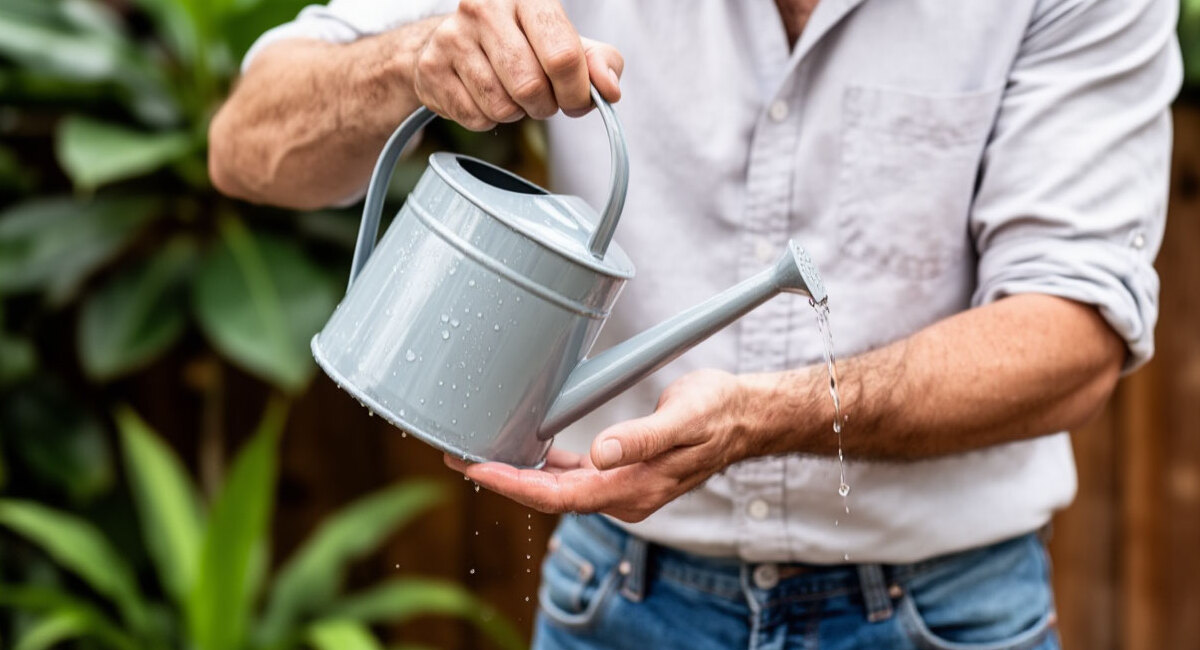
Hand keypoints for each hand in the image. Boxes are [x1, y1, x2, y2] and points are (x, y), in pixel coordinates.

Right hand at [412, 0, 623, 130]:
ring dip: (516, 112)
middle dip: (545, 105)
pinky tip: (485, 97)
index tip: (576, 99)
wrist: (455, 42)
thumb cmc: (521, 42)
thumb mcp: (567, 43)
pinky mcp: (431, 68)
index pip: (563, 55)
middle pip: (531, 86)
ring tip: (511, 93)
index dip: (576, 90)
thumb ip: (599, 62)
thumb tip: (609, 89)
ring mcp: (452, 36)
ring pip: (502, 106)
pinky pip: (476, 118)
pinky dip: (488, 120)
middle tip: (542, 98)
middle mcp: (485, 7)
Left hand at [445, 370, 754, 521]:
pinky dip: (544, 467)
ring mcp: (622, 486)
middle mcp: (623, 495)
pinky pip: (573, 476)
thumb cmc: (717, 412)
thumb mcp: (683, 417)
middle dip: (503, 480)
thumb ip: (643, 437)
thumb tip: (600, 453)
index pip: (560, 496)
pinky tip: (526, 452)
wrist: (745, 417)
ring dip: (519, 475)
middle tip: (458, 456)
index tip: (477, 469)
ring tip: (478, 454)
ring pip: (558, 489)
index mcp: (633, 488)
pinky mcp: (622, 471)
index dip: (515, 485)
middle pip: (549, 497)